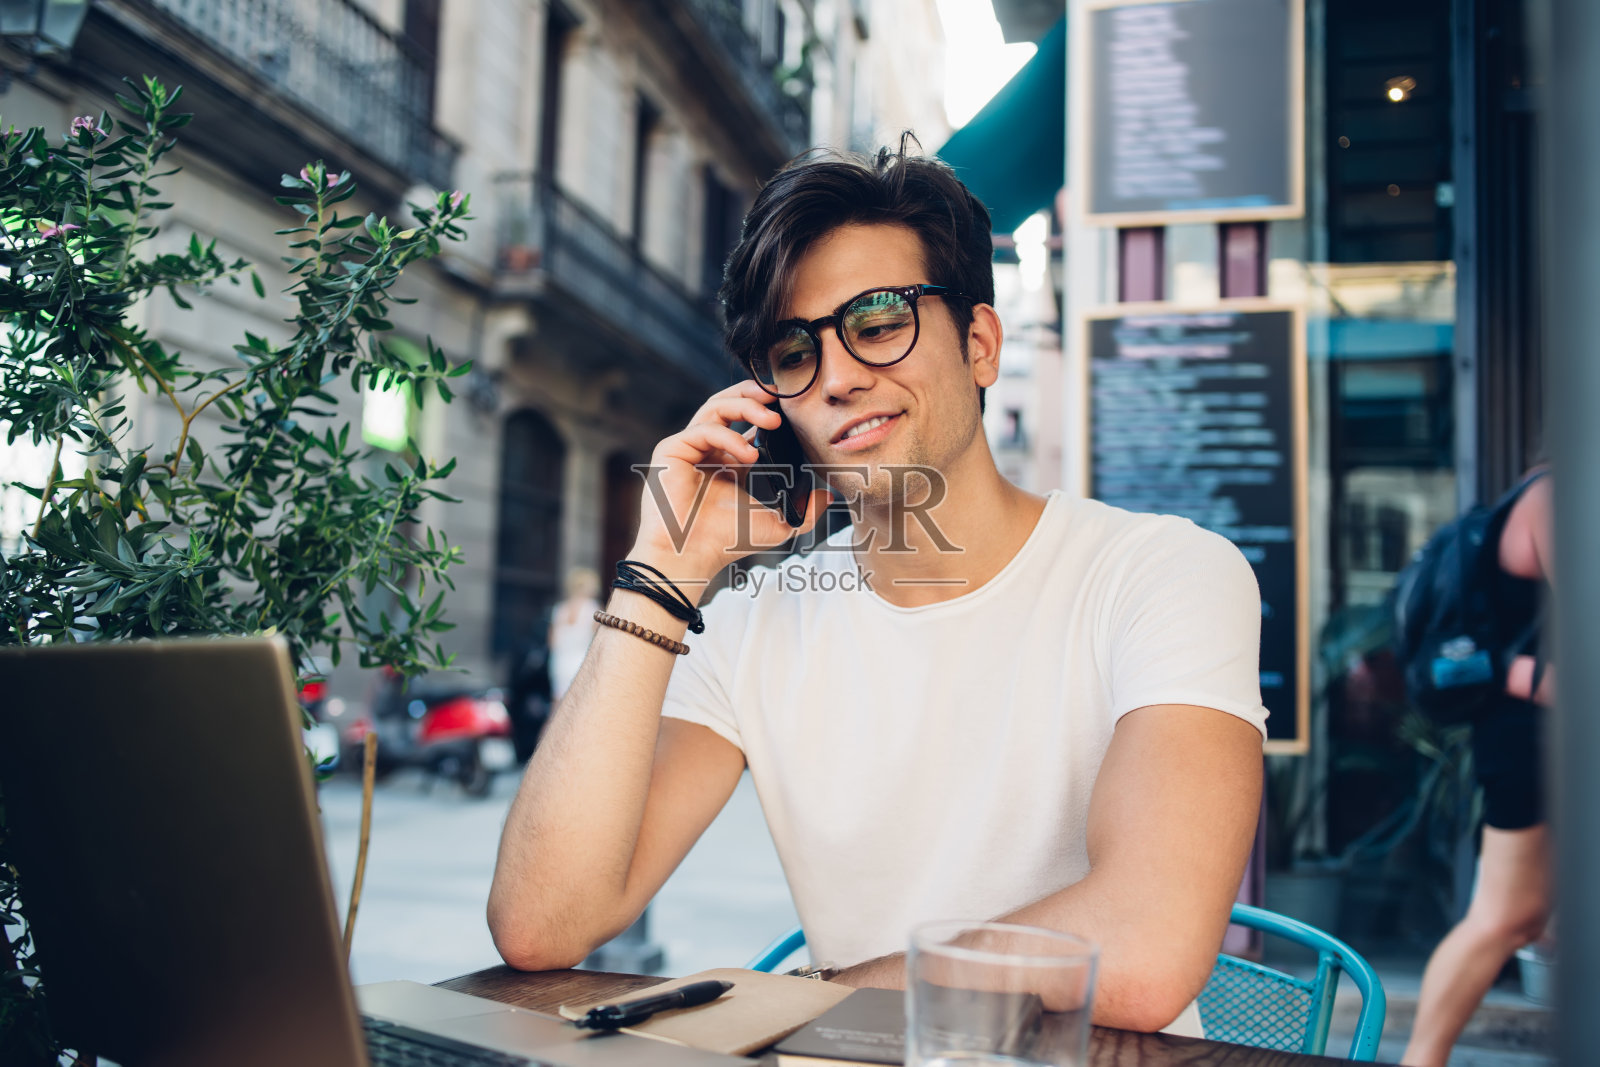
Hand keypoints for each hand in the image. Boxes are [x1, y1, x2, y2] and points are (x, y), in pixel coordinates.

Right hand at [629, 381, 830, 589]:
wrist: (693, 556)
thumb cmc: (726, 543)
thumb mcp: (777, 525)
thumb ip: (805, 512)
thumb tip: (829, 497)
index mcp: (728, 460)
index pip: (746, 421)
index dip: (767, 409)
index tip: (791, 408)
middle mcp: (707, 450)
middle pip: (728, 404)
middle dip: (754, 394)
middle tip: (780, 396)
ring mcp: (688, 448)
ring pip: (715, 408)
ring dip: (745, 406)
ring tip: (771, 420)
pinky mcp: (671, 450)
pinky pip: (703, 430)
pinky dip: (728, 437)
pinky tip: (749, 454)